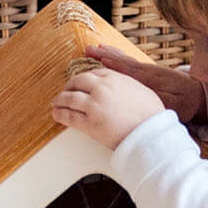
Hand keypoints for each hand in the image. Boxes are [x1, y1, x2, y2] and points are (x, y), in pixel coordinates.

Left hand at [51, 66, 165, 149]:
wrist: (150, 133)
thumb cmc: (151, 114)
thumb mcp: (141, 89)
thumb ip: (126, 84)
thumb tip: (121, 86)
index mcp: (114, 77)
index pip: (92, 73)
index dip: (83, 79)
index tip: (80, 83)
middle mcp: (101, 88)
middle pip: (77, 82)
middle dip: (69, 86)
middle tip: (66, 91)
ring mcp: (94, 105)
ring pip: (69, 98)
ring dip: (60, 100)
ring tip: (56, 103)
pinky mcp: (89, 123)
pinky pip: (69, 116)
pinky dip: (60, 114)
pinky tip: (56, 114)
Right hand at [81, 43, 206, 124]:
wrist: (200, 95)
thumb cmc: (186, 102)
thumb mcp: (174, 104)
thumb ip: (158, 97)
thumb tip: (142, 92)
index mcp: (151, 79)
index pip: (128, 69)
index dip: (113, 63)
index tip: (99, 57)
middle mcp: (148, 71)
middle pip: (123, 61)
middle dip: (106, 55)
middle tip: (88, 49)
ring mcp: (148, 70)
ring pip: (126, 60)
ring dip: (110, 54)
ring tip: (96, 48)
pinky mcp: (149, 73)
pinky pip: (130, 63)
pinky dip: (120, 57)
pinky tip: (112, 56)